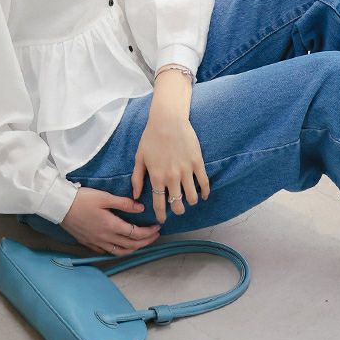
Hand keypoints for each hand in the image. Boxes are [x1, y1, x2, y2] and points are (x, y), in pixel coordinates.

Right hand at [61, 187, 160, 254]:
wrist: (60, 206)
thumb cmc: (82, 199)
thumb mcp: (105, 197)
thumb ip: (124, 203)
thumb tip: (141, 208)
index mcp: (111, 226)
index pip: (135, 234)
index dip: (148, 232)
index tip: (157, 228)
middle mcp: (105, 238)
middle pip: (130, 245)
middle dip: (145, 241)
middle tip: (155, 236)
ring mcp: (96, 242)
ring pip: (119, 252)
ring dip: (133, 249)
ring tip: (142, 242)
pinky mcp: (88, 243)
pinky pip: (107, 252)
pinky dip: (118, 250)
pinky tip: (121, 246)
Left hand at [131, 70, 209, 223]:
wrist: (168, 119)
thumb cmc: (151, 136)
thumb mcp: (139, 157)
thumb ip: (137, 178)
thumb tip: (135, 196)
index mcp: (156, 177)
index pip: (159, 204)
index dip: (161, 215)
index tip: (163, 219)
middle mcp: (172, 177)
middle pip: (177, 204)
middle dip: (178, 210)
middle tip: (178, 209)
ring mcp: (186, 170)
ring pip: (192, 197)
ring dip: (191, 202)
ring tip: (190, 201)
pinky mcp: (197, 162)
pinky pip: (204, 183)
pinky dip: (205, 192)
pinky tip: (203, 195)